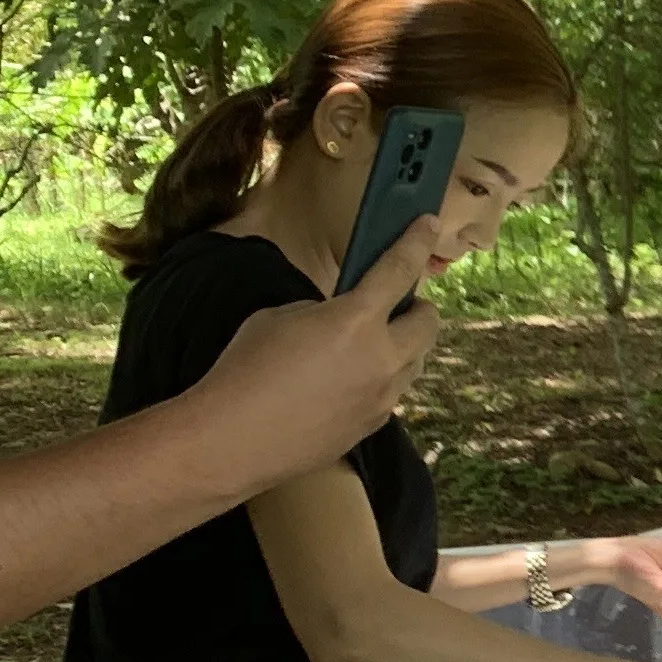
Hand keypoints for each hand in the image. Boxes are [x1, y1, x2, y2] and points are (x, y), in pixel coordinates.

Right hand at [204, 218, 442, 459]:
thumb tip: (341, 319)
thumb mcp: (281, 318)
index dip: (415, 241)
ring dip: (400, 347)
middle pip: (428, 322)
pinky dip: (380, 380)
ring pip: (415, 361)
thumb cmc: (245, 369)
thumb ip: (323, 311)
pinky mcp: (375, 424)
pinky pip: (392, 392)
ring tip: (365, 347)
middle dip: (415, 308)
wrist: (233, 438)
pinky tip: (346, 384)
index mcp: (356, 320)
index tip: (428, 224)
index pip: (398, 269)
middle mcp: (382, 358)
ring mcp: (384, 395)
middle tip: (391, 306)